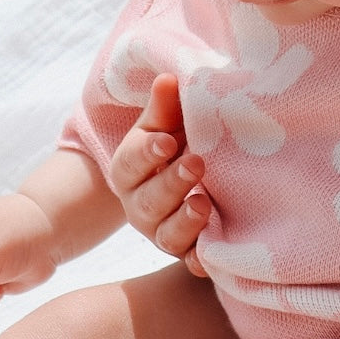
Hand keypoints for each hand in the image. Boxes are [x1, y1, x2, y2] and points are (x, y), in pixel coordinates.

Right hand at [109, 74, 210, 275]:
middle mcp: (141, 204)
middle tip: (196, 164)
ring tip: (203, 205)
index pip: (131, 161)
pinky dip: (199, 260)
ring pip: (166, 234)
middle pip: (148, 199)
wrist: (188, 184)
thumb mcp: (168, 126)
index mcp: (130, 170)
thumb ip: (167, 107)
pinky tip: (208, 257)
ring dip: (184, 221)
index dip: (147, 152)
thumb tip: (169, 78)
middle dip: (171, 183)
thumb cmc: (177, 145)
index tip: (165, 140)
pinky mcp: (186, 251)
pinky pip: (190, 260)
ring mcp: (162, 231)